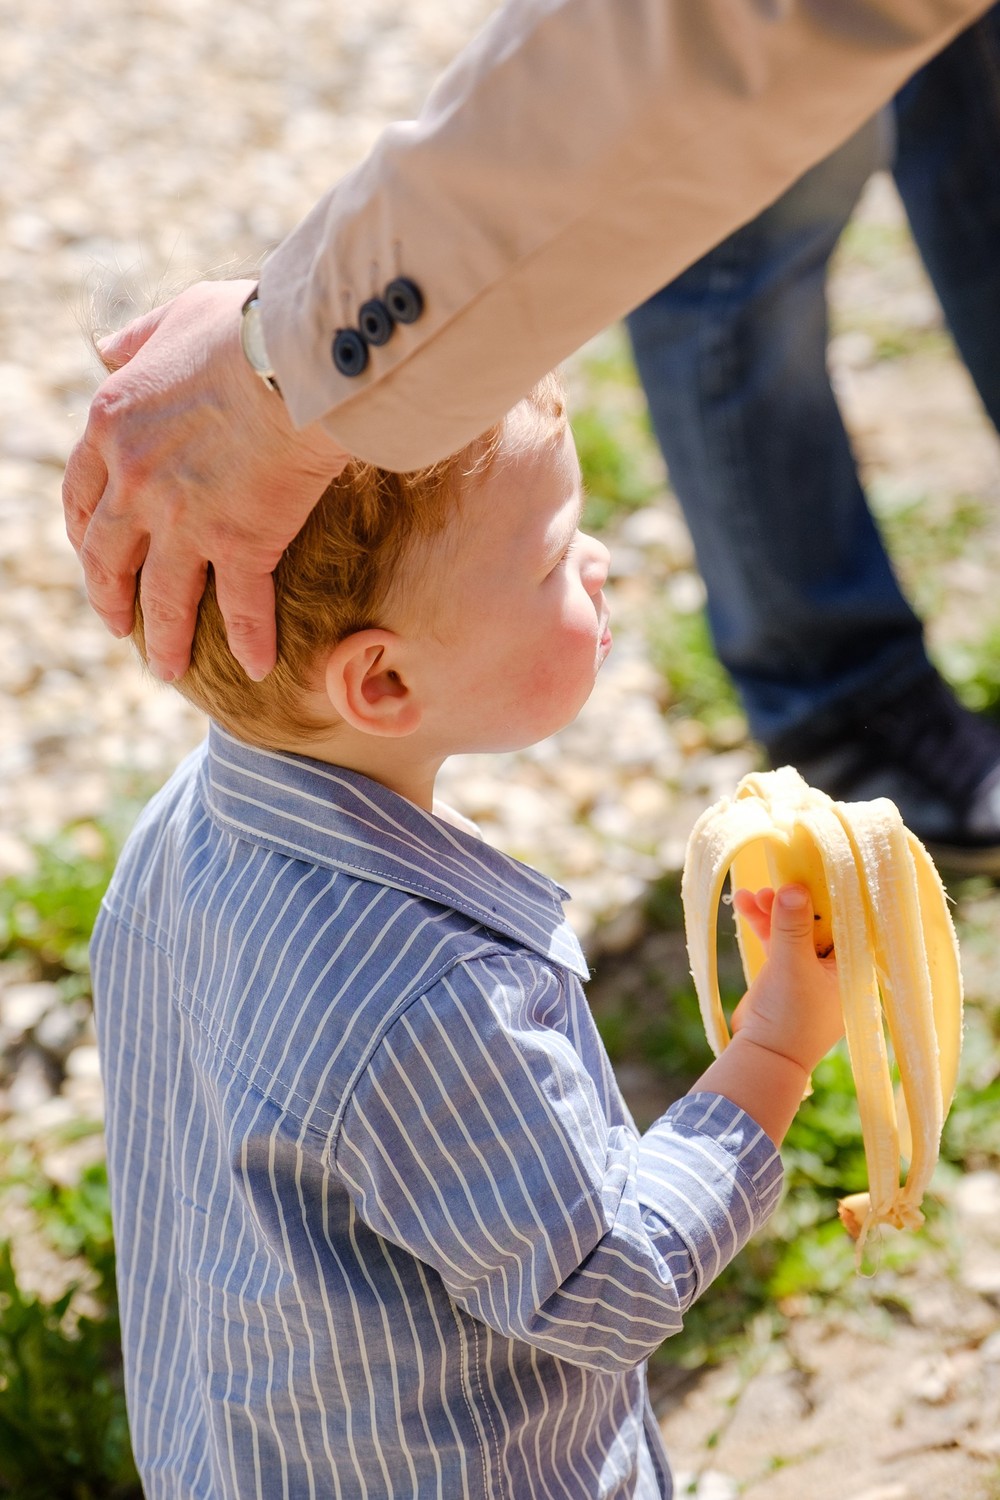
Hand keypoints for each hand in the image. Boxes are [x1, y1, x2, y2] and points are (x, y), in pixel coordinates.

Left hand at [62, 279, 349, 681]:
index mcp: (112, 425)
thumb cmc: (248, 326)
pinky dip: (249, 641)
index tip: (92, 553)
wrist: (298, 357)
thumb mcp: (176, 315)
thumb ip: (138, 338)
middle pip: (108, 557)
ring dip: (163, 639)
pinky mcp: (239, 544)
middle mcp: (135, 482)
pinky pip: (242, 607)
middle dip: (109, 595)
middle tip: (117, 623)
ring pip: (163, 597)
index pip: (80, 493)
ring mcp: (183, 520)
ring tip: (167, 670)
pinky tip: (257, 667)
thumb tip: (107, 349)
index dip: (83, 532)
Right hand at [693, 884, 843, 1145]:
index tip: (815, 864)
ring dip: (773, 909)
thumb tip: (794, 886)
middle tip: (778, 876)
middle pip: (820, 918)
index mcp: (852, 965)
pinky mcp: (785, 972)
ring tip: (752, 892)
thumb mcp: (792, 964)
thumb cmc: (791, 1016)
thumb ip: (792, 924)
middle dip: (796, 898)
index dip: (832, 892)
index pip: (849, 919)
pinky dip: (762, 923)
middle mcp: (836, 964)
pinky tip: (744, 903)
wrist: (764, 1056)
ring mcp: (810, 968)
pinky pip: (777, 939)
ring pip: (794, 927)